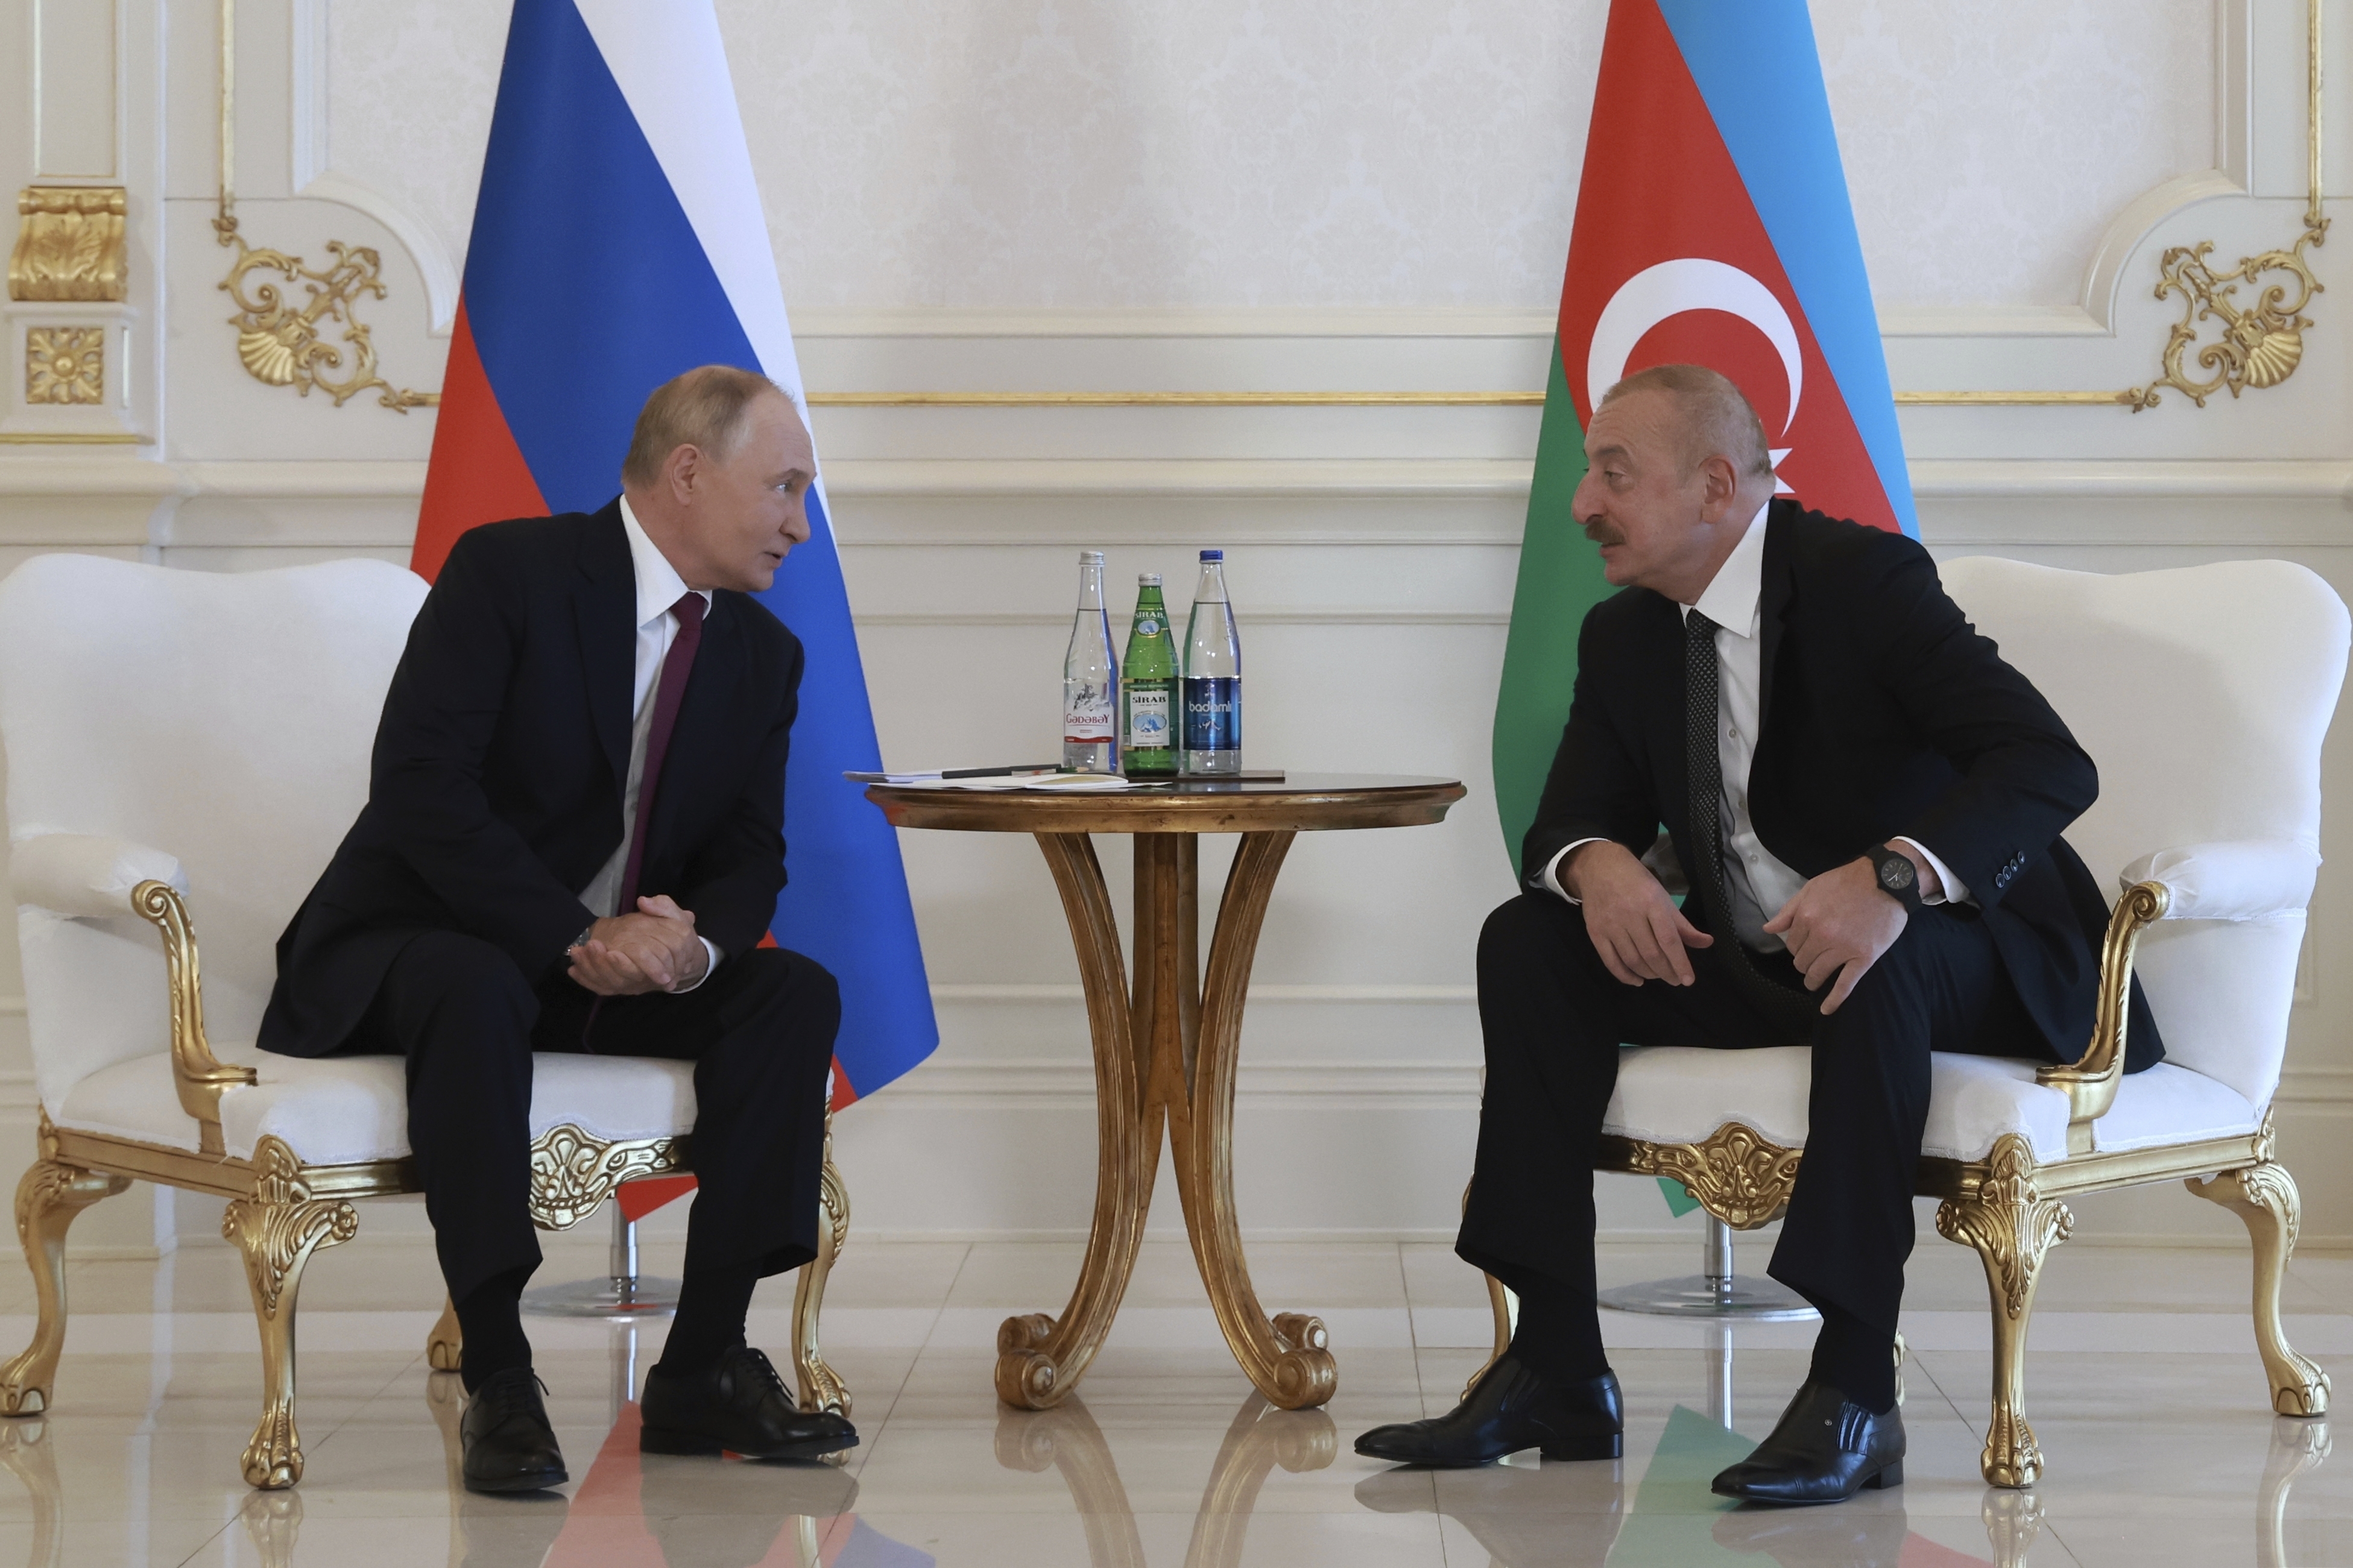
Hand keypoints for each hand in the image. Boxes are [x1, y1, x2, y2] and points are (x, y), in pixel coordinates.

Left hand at [568, 895, 703, 995]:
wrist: (682, 959)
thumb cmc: (678, 936)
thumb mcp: (678, 918)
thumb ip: (664, 908)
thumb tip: (643, 902)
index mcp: (664, 964)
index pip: (643, 966)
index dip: (624, 963)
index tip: (610, 951)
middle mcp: (646, 980)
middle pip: (622, 978)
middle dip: (602, 965)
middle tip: (589, 947)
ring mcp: (634, 985)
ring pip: (610, 984)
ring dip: (591, 970)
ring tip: (577, 952)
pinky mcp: (623, 987)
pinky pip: (603, 989)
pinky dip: (587, 981)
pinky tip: (573, 970)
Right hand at [1563, 839, 1713, 986]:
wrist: (1600, 868)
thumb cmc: (1637, 882)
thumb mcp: (1663, 898)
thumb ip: (1683, 925)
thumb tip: (1707, 943)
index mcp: (1652, 903)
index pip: (1668, 940)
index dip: (1680, 962)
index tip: (1688, 980)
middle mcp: (1630, 915)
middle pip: (1651, 953)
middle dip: (1666, 971)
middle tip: (1675, 980)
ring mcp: (1610, 924)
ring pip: (1632, 959)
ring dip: (1649, 973)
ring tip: (1659, 975)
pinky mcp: (1595, 932)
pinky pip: (1610, 961)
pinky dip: (1625, 975)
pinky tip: (1637, 980)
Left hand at [1762, 854, 1913, 1013]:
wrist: (1886, 880)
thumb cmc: (1848, 881)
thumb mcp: (1812, 888)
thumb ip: (1788, 911)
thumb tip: (1768, 929)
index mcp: (1807, 917)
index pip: (1792, 945)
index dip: (1797, 947)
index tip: (1804, 946)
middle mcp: (1822, 935)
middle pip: (1802, 962)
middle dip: (1804, 963)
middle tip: (1811, 960)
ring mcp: (1843, 948)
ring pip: (1818, 974)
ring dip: (1813, 980)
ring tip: (1814, 980)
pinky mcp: (1864, 958)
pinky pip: (1845, 985)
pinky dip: (1834, 1000)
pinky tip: (1827, 1009)